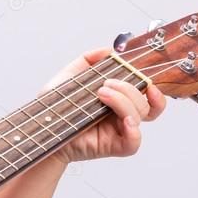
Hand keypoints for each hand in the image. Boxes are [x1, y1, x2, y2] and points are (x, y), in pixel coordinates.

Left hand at [39, 47, 166, 163]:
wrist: (43, 126)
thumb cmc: (55, 105)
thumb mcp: (70, 75)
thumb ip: (88, 59)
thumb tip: (108, 51)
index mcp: (117, 100)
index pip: (146, 97)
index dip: (154, 91)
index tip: (147, 80)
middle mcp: (120, 116)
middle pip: (145, 104)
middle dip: (129, 89)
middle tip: (106, 84)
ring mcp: (117, 131)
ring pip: (140, 117)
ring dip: (124, 101)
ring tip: (101, 94)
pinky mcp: (112, 146)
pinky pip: (133, 143)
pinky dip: (134, 131)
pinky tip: (124, 120)